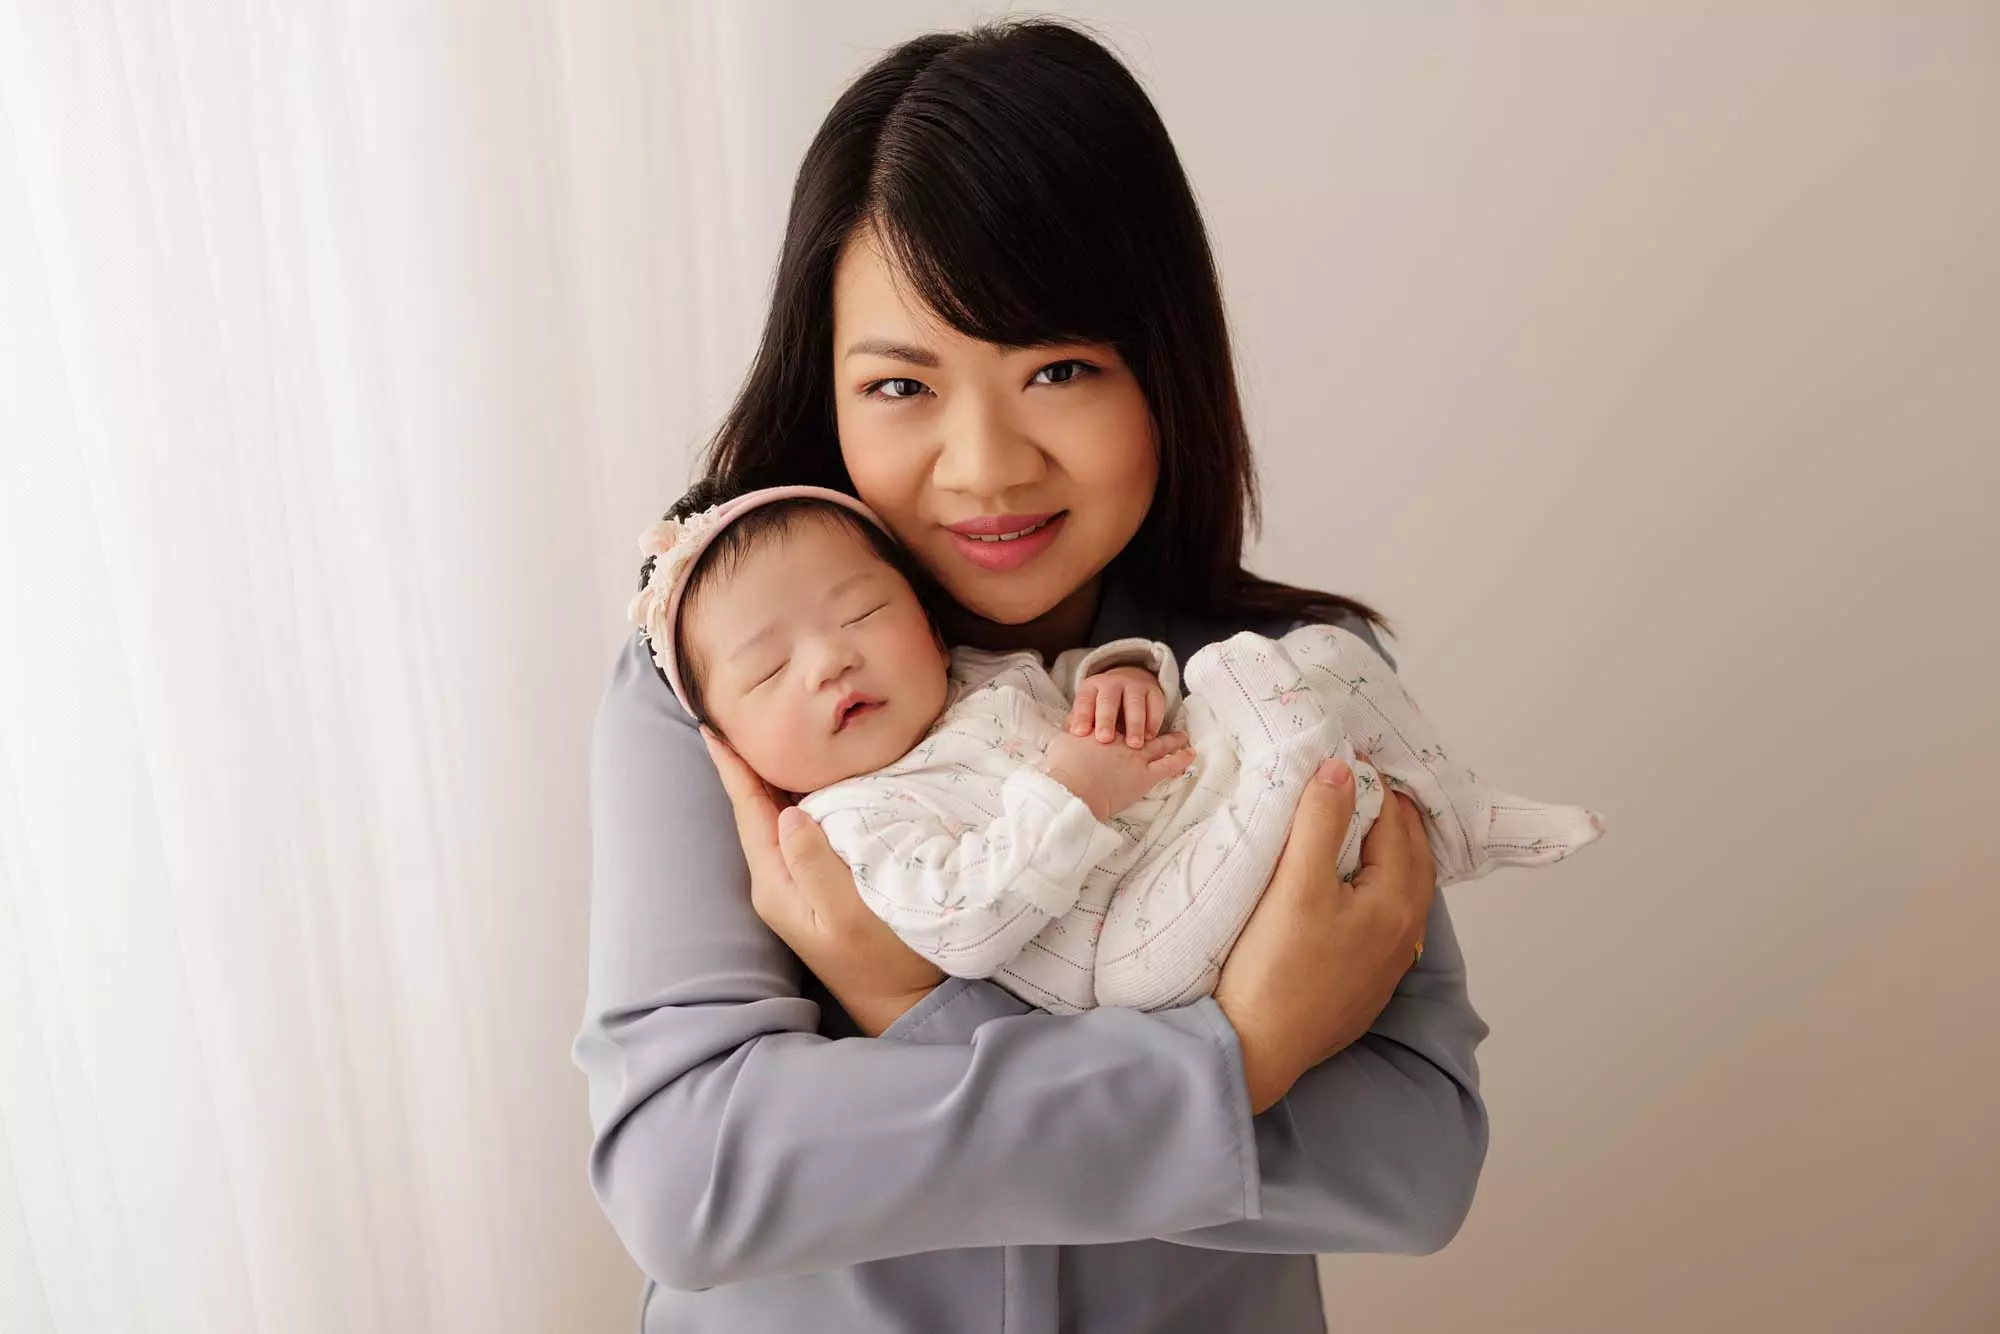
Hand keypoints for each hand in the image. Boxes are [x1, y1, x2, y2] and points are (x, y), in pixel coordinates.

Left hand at [701, 727, 944, 1035]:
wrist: (906, 1003)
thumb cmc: (884, 962)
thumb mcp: (848, 916)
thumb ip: (816, 864)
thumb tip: (789, 813)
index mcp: (776, 883)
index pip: (748, 811)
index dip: (731, 766)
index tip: (712, 723)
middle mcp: (778, 879)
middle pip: (757, 808)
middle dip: (748, 761)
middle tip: (739, 711)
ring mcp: (797, 882)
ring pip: (778, 815)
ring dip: (775, 774)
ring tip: (769, 729)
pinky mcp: (820, 881)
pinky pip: (803, 825)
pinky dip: (802, 794)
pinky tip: (813, 773)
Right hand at [1043, 728, 1193, 820]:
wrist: (1074, 788)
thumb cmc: (1064, 768)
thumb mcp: (1064, 742)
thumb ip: (1072, 732)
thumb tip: (1071, 726)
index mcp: (1104, 731)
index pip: (1118, 723)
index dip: (1127, 721)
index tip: (1132, 720)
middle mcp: (1123, 740)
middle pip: (1141, 729)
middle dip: (1151, 725)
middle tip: (1164, 721)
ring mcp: (1137, 758)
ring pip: (1159, 745)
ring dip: (1172, 740)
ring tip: (1183, 736)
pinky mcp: (1145, 777)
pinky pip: (1168, 766)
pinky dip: (1180, 759)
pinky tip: (1190, 754)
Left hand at [1067, 665, 1166, 746]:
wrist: (1129, 682)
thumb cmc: (1101, 708)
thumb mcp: (1088, 711)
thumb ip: (1079, 724)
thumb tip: (1068, 740)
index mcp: (1091, 688)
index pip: (1084, 701)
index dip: (1081, 716)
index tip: (1079, 733)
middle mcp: (1112, 683)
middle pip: (1108, 700)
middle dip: (1106, 720)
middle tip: (1105, 740)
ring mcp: (1134, 685)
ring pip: (1134, 704)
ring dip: (1134, 725)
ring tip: (1134, 745)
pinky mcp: (1154, 691)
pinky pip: (1155, 706)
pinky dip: (1153, 722)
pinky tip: (1149, 737)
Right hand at [1213, 755, 1435, 1113]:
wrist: (1255, 1050)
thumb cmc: (1275, 969)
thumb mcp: (1295, 886)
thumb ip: (1320, 823)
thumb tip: (1341, 770)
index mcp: (1397, 903)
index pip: (1396, 824)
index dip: (1373, 785)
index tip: (1347, 756)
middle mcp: (1406, 933)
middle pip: (1412, 856)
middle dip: (1393, 814)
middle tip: (1363, 780)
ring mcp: (1388, 962)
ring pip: (1402, 888)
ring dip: (1389, 850)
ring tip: (1360, 823)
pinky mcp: (1365, 983)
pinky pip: (1385, 917)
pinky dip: (1376, 884)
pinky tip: (1349, 884)